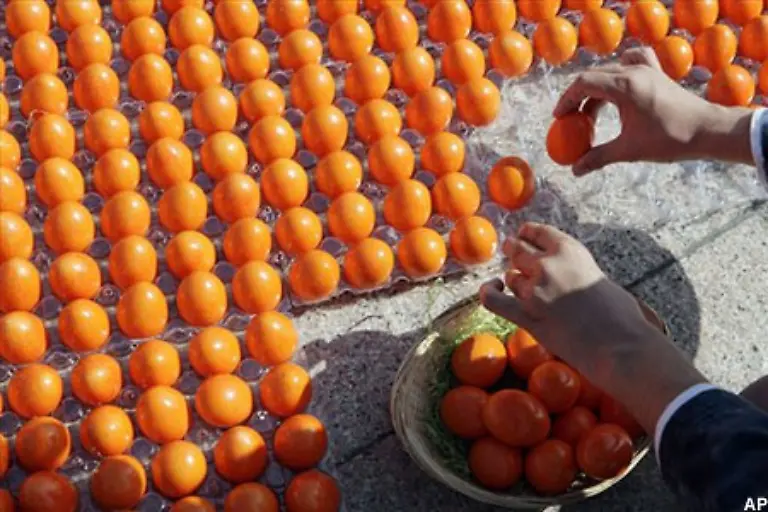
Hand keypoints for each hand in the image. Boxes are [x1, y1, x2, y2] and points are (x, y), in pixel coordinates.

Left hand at [480, 222, 706, 433]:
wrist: (620, 345)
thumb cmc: (622, 316)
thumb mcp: (598, 277)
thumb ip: (576, 271)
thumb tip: (566, 277)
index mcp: (569, 250)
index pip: (539, 233)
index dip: (528, 234)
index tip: (524, 235)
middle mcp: (548, 265)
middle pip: (518, 250)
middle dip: (514, 251)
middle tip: (512, 252)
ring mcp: (534, 290)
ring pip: (510, 276)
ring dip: (512, 279)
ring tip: (516, 282)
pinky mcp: (525, 316)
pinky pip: (494, 301)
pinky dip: (489, 293)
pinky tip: (493, 289)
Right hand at [556, 47, 754, 174]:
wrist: (708, 130)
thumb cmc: (671, 138)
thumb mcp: (629, 150)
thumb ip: (598, 158)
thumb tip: (575, 170)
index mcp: (625, 85)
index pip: (583, 83)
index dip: (566, 100)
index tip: (559, 118)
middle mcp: (634, 70)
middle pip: (594, 77)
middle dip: (578, 98)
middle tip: (571, 121)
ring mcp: (647, 69)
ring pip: (610, 71)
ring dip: (596, 91)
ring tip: (591, 116)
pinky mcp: (657, 74)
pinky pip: (630, 63)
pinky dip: (617, 75)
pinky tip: (616, 92)